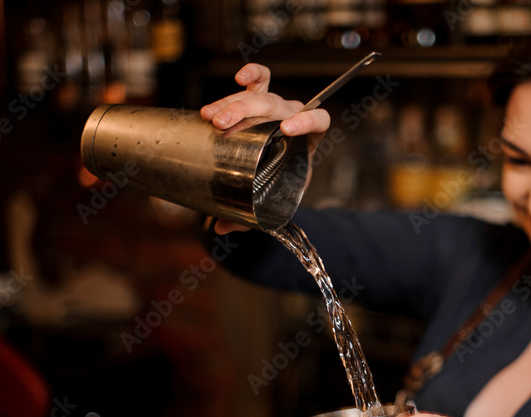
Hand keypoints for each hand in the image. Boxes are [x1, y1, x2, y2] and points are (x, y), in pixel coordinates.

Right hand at [201, 63, 330, 234]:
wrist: (274, 173)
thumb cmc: (278, 185)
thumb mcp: (272, 201)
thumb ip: (250, 216)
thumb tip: (220, 227)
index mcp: (309, 140)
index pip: (319, 121)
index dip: (306, 121)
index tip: (286, 130)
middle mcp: (293, 119)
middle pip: (276, 106)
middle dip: (247, 113)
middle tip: (222, 125)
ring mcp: (277, 107)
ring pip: (259, 96)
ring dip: (233, 104)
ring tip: (211, 117)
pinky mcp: (261, 99)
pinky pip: (260, 80)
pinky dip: (252, 75)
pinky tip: (240, 78)